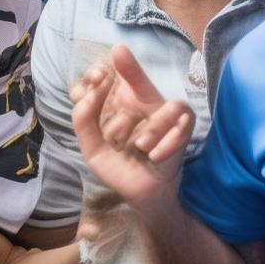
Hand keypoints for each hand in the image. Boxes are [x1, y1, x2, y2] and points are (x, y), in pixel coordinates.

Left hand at [71, 45, 194, 213]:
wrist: (142, 194)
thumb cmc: (117, 164)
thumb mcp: (91, 145)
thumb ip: (83, 119)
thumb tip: (87, 94)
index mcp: (115, 101)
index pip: (108, 74)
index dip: (99, 70)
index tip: (95, 77)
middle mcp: (138, 101)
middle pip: (137, 76)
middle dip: (130, 70)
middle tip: (115, 85)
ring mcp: (161, 112)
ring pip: (160, 101)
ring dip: (150, 126)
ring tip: (140, 146)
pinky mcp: (181, 126)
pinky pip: (180, 117)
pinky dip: (167, 139)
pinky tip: (154, 155)